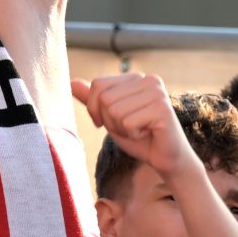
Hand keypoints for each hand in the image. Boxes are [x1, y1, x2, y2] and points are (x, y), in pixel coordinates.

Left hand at [73, 74, 191, 183]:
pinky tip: (148, 133)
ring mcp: (157, 92)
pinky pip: (127, 122)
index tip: (109, 122)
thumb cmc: (139, 137)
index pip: (98, 84)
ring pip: (114, 110)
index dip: (95, 108)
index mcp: (136, 78)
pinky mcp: (162, 108)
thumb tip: (71, 82)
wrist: (166, 159)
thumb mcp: (109, 117)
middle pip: (104, 98)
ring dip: (121, 128)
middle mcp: (148, 80)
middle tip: (130, 128)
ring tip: (139, 130)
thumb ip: (93, 100)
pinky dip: (132, 134)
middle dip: (110, 121)